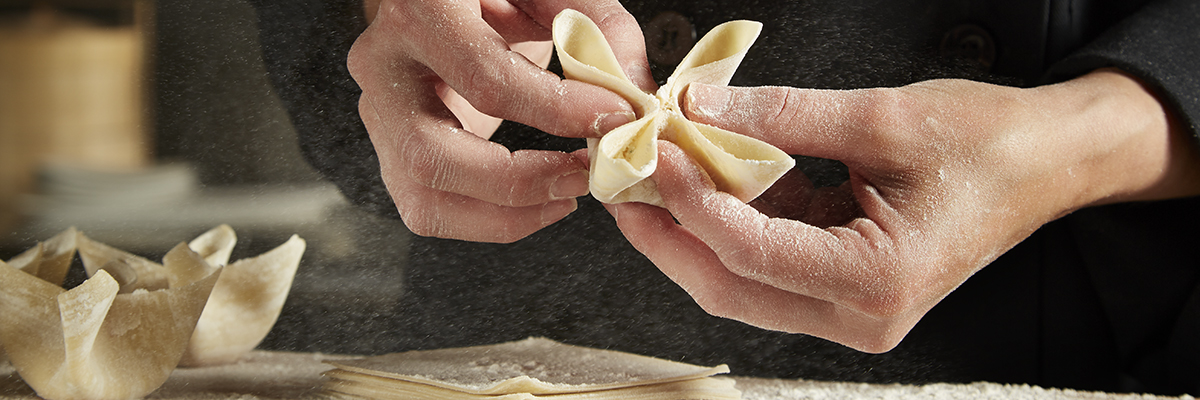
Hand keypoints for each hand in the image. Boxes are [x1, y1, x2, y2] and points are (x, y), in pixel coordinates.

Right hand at [349, 0, 652, 241]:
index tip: (614, 118)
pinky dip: (489, 220)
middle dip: (521, 180)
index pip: (484, 77)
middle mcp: (383, 63)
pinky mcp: (391, 147)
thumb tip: (633, 93)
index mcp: (422, 9)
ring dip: (506, 214)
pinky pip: (427, 208)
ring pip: (423, 194)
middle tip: (584, 174)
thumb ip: (598, 25)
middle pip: (433, 153)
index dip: (556, 108)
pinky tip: (538, 204)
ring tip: (566, 196)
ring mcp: (378, 111)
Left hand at [607, 69, 1199, 351]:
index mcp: (878, 282)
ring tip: (649, 176)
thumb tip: (699, 108)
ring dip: (690, 230)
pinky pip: (768, 264)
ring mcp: (851, 310)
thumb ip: (784, 116)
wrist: (1047, 162)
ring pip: (741, 282)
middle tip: (623, 177)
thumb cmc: (988, 143)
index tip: (651, 150)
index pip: (752, 252)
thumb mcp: (883, 117)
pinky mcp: (843, 289)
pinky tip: (699, 183)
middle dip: (669, 231)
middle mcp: (861, 315)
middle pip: (731, 285)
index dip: (690, 200)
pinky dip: (729, 225)